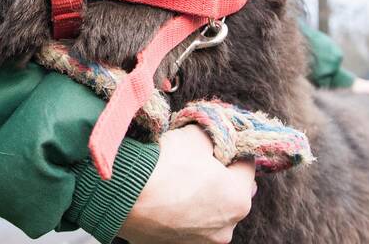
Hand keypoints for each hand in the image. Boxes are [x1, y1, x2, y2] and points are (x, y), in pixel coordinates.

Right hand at [118, 125, 255, 243]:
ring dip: (202, 198)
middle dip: (220, 177)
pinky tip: (166, 199)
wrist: (122, 194)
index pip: (247, 165)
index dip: (231, 149)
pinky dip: (183, 213)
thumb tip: (212, 136)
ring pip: (210, 212)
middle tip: (197, 161)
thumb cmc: (162, 165)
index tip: (216, 142)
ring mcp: (202, 243)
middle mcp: (226, 228)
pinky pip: (189, 225)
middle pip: (231, 193)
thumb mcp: (194, 135)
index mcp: (238, 199)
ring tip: (177, 181)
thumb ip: (212, 136)